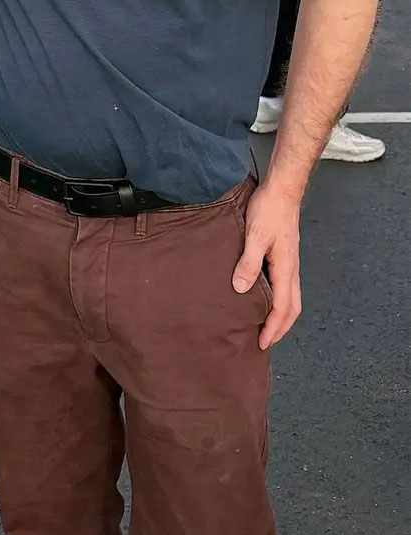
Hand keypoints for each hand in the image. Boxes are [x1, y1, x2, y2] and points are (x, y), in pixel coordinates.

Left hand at [232, 181, 301, 349]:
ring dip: (281, 316)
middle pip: (292, 308)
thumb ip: (249, 263)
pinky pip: (286, 286)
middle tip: (265, 342)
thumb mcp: (255, 236)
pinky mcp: (285, 256)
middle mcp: (292, 270)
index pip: (282, 308)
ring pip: (291, 298)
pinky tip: (265, 298)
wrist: (281, 190)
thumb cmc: (269, 210)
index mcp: (286, 269)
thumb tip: (242, 290)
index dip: (273, 328)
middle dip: (280, 328)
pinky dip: (279, 301)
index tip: (263, 343)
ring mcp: (290, 263)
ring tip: (266, 326)